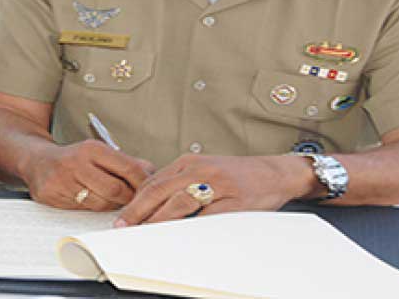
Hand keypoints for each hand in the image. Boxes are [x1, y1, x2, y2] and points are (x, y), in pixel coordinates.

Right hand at [21, 140, 154, 210]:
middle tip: (131, 199)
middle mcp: (75, 163)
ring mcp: (62, 181)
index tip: (148, 188)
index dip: (142, 181)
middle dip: (127, 197)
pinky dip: (91, 208)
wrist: (36, 160)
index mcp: (90, 149)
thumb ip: (124, 162)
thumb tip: (151, 172)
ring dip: (110, 205)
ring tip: (111, 199)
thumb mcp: (98, 152)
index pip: (127, 167)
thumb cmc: (72, 158)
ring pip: (99, 203)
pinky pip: (82, 210)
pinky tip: (91, 200)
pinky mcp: (52, 196)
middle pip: (115, 189)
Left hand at [115, 154, 314, 225]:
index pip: (153, 181)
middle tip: (125, 226)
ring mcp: (216, 183)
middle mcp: (199, 169)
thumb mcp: (204, 170)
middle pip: (160, 190)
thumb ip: (179, 181)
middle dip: (138, 210)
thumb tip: (151, 201)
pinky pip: (207, 216)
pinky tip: (179, 235)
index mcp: (189, 162)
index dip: (135, 200)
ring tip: (145, 232)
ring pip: (178, 202)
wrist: (275, 173)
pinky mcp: (233, 199)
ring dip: (158, 219)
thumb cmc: (237, 175)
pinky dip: (191, 227)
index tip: (123, 216)